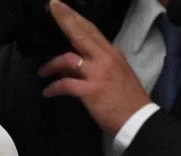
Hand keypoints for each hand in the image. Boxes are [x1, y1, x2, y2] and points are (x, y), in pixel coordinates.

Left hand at [38, 0, 151, 136]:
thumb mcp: (114, 73)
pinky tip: (47, 92)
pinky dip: (53, 87)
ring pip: (69, 59)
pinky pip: (65, 84)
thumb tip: (71, 63)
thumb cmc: (125, 98)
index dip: (74, 17)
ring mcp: (98, 74)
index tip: (59, 6)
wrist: (137, 118)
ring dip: (51, 65)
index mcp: (111, 53)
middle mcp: (105, 58)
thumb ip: (95, 64)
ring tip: (43, 72)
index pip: (91, 30)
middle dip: (65, 19)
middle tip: (51, 7)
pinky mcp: (91, 90)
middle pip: (82, 34)